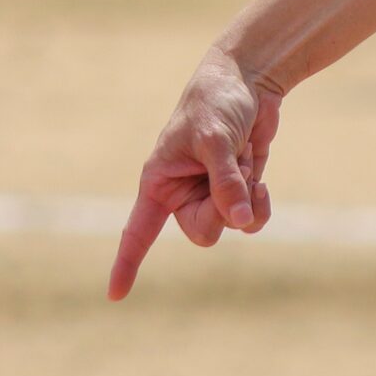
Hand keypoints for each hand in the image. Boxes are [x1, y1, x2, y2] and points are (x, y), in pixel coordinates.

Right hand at [108, 45, 282, 299]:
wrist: (248, 80)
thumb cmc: (217, 102)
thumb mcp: (216, 139)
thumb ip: (225, 182)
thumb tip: (239, 223)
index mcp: (160, 181)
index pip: (138, 231)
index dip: (127, 263)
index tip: (115, 296)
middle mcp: (182, 193)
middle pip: (203, 231)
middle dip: (222, 207)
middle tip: (231, 170)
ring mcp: (212, 194)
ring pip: (231, 227)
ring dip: (246, 199)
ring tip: (244, 161)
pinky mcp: (239, 191)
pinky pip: (250, 217)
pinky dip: (259, 203)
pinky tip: (261, 180)